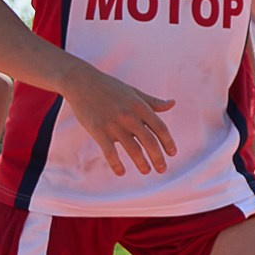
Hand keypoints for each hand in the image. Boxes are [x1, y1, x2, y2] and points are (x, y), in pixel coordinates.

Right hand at [60, 66, 177, 174]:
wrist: (82, 82)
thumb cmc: (110, 87)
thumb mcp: (134, 92)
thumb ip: (153, 101)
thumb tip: (172, 103)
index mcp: (140, 106)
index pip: (160, 127)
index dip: (168, 142)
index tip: (172, 153)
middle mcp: (130, 116)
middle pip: (149, 141)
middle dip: (158, 157)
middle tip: (162, 170)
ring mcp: (114, 124)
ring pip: (132, 149)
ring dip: (141, 163)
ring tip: (146, 171)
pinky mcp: (98, 131)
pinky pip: (109, 152)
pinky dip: (116, 164)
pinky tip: (121, 172)